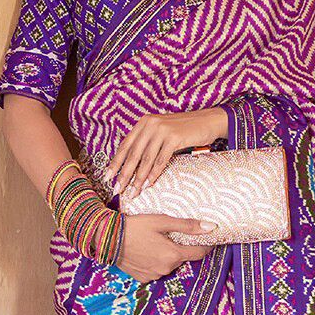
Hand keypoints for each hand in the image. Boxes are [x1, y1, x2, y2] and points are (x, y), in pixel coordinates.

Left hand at [105, 108, 226, 200]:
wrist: (207, 121)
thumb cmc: (184, 130)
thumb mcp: (161, 132)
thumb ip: (147, 142)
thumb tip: (132, 165)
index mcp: (144, 122)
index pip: (125, 145)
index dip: (115, 162)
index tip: (107, 176)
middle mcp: (150, 124)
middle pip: (133, 154)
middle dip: (123, 174)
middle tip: (117, 189)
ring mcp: (162, 130)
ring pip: (145, 159)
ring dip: (138, 179)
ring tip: (132, 192)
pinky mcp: (174, 137)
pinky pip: (160, 160)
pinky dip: (153, 175)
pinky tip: (148, 185)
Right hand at [115, 212, 216, 282]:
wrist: (107, 238)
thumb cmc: (135, 226)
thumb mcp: (162, 221)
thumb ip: (187, 225)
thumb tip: (211, 227)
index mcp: (173, 255)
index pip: (199, 253)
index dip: (206, 245)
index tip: (208, 238)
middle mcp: (166, 269)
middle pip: (183, 258)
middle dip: (181, 248)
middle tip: (172, 235)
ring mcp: (154, 275)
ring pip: (169, 264)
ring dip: (167, 255)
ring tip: (156, 242)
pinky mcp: (143, 278)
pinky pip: (156, 270)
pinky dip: (155, 261)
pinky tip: (146, 251)